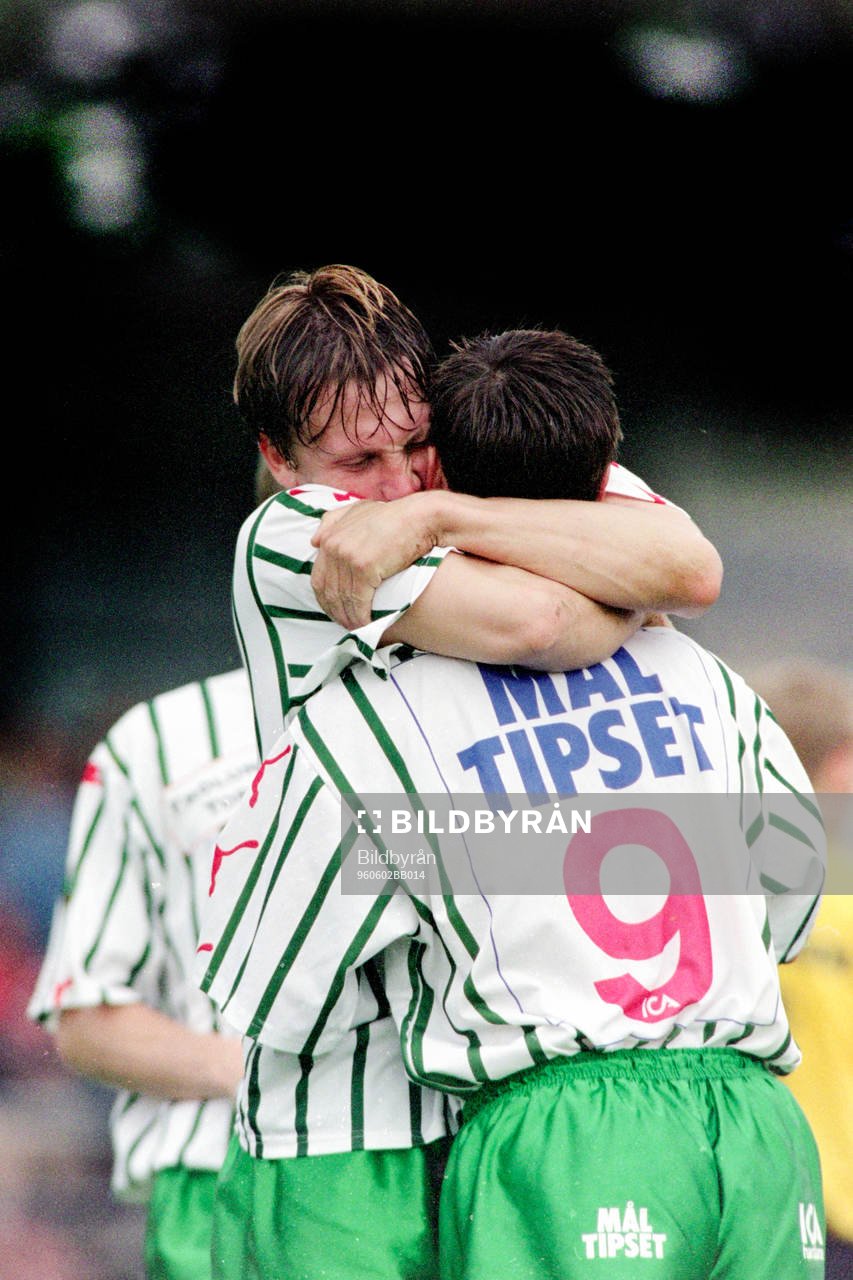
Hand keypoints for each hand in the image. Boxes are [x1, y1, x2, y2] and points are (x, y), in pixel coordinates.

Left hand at [310, 495, 438, 629]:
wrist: (419, 518)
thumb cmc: (394, 517)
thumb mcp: (358, 511)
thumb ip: (333, 521)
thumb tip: (314, 541)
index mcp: (330, 537)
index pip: (319, 577)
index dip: (326, 599)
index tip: (335, 611)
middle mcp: (334, 546)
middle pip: (329, 591)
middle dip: (336, 612)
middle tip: (346, 625)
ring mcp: (348, 556)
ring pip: (343, 598)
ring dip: (349, 618)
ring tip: (357, 629)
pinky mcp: (364, 567)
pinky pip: (358, 600)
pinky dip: (361, 616)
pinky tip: (367, 624)